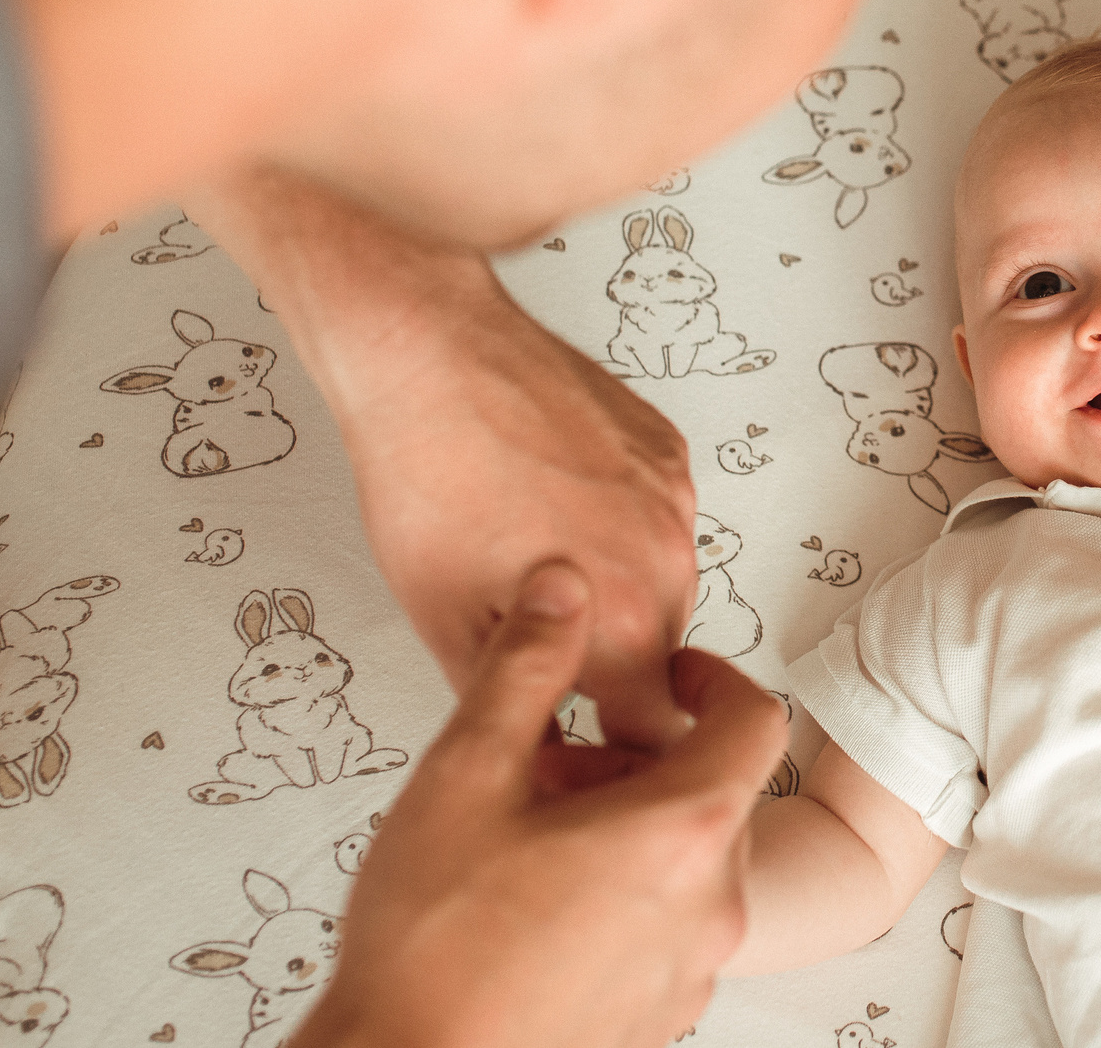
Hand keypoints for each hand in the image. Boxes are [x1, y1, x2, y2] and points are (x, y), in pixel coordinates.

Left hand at [192, 168, 700, 746]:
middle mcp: (669, 558)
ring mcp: (673, 496)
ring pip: (660, 580)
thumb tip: (537, 736)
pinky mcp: (665, 448)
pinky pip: (656, 516)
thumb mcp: (445, 626)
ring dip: (614, 589)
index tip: (579, 734)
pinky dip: (616, 525)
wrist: (430, 355)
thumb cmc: (426, 476)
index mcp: (627, 621)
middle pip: (660, 653)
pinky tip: (548, 503)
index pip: (657, 731)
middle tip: (535, 636)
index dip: (610, 745)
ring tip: (531, 554)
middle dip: (607, 661)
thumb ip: (514, 700)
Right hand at [296, 563, 785, 1047]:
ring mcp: (689, 974)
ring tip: (531, 835)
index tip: (662, 676)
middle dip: (645, 758)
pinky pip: (667, 929)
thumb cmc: (430, 946)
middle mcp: (709, 907)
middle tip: (554, 760)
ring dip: (631, 829)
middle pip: (716, 792)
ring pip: (690, 865)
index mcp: (683, 832)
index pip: (756, 718)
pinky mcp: (656, 1021)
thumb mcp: (467, 771)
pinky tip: (536, 901)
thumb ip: (526, 664)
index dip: (711, 679)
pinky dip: (626, 895)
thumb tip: (561, 586)